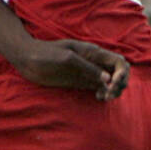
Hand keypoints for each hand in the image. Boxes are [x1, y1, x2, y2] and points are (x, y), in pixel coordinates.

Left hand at [14, 39, 130, 99]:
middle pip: (118, 72)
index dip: (122, 73)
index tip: (112, 84)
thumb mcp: (67, 59)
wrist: (28, 59)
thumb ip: (87, 68)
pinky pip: (99, 87)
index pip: (118, 61)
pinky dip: (104, 92)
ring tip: (104, 97)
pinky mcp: (80, 81)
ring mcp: (88, 72)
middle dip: (120, 83)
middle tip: (109, 94)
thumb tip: (107, 79)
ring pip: (110, 81)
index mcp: (93, 52)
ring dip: (113, 90)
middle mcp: (94, 62)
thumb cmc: (46, 54)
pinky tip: (98, 97)